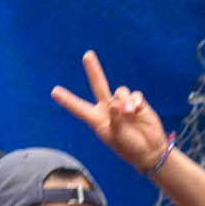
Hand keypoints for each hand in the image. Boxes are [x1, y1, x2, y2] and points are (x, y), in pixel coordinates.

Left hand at [52, 51, 168, 171]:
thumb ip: (114, 118)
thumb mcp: (117, 136)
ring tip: (129, 114)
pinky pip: (134, 95)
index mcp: (97, 120)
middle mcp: (108, 109)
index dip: (67, 100)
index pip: (79, 108)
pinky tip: (136, 110)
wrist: (150, 150)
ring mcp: (123, 105)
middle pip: (99, 85)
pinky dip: (135, 101)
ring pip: (120, 91)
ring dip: (124, 101)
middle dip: (94, 70)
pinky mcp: (137, 103)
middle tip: (87, 55)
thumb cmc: (129, 147)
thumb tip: (115, 102)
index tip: (54, 92)